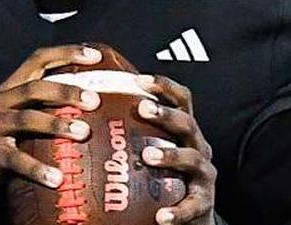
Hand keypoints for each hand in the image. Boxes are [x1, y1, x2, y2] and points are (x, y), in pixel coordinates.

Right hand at [0, 45, 103, 224]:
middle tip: (95, 99)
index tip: (95, 55)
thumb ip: (39, 112)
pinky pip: (16, 160)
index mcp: (7, 91)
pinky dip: (38, 169)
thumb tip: (86, 113)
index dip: (66, 53)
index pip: (37, 60)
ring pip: (27, 118)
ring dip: (57, 124)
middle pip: (35, 86)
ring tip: (84, 133)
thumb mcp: (12, 123)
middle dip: (67, 90)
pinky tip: (56, 178)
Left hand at [136, 74, 216, 224]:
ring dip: (170, 155)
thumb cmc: (164, 178)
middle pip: (187, 123)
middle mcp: (198, 147)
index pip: (180, 100)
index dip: (163, 86)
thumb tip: (87, 116)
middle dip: (165, 114)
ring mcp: (204, 175)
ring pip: (192, 159)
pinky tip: (161, 216)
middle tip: (142, 108)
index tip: (139, 79)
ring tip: (148, 155)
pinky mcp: (204, 203)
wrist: (190, 217)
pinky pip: (192, 206)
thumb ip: (132, 135)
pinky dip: (177, 212)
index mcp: (184, 131)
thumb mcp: (153, 151)